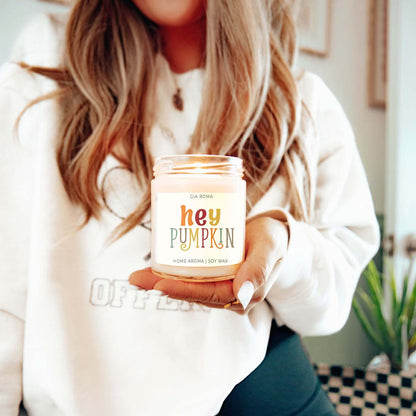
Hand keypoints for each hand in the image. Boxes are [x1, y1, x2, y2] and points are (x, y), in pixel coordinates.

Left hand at [129, 217, 288, 313]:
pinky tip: (155, 266)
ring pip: (188, 285)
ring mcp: (221, 286)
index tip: (158, 285)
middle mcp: (230, 295)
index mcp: (244, 294)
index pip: (208, 295)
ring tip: (137, 275)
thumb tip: (242, 294)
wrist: (275, 236)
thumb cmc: (274, 240)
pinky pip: (192, 276)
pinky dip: (173, 272)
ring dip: (162, 280)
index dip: (182, 291)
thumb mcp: (270, 248)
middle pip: (192, 292)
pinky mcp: (215, 276)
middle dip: (163, 286)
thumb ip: (259, 268)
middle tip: (136, 278)